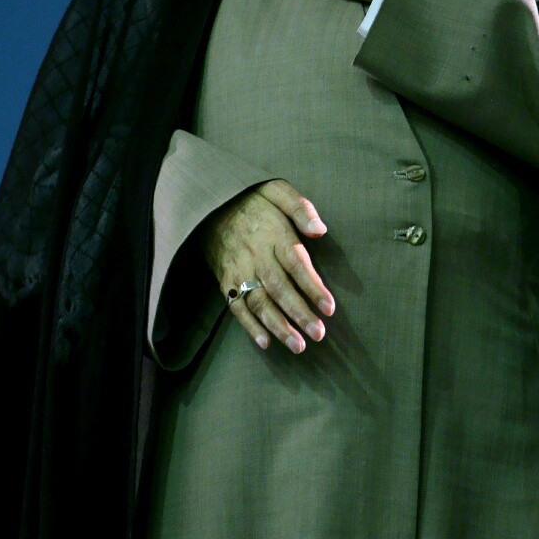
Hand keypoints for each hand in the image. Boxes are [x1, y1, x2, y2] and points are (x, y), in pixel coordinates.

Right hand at [198, 178, 334, 353]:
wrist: (209, 208)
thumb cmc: (253, 202)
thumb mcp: (277, 192)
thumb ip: (300, 208)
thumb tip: (320, 230)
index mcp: (273, 233)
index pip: (296, 263)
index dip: (313, 286)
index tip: (329, 308)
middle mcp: (256, 255)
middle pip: (279, 288)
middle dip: (299, 313)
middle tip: (318, 334)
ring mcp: (238, 271)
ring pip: (259, 302)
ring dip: (278, 326)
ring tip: (298, 346)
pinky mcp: (225, 282)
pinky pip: (236, 307)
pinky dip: (249, 326)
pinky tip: (265, 342)